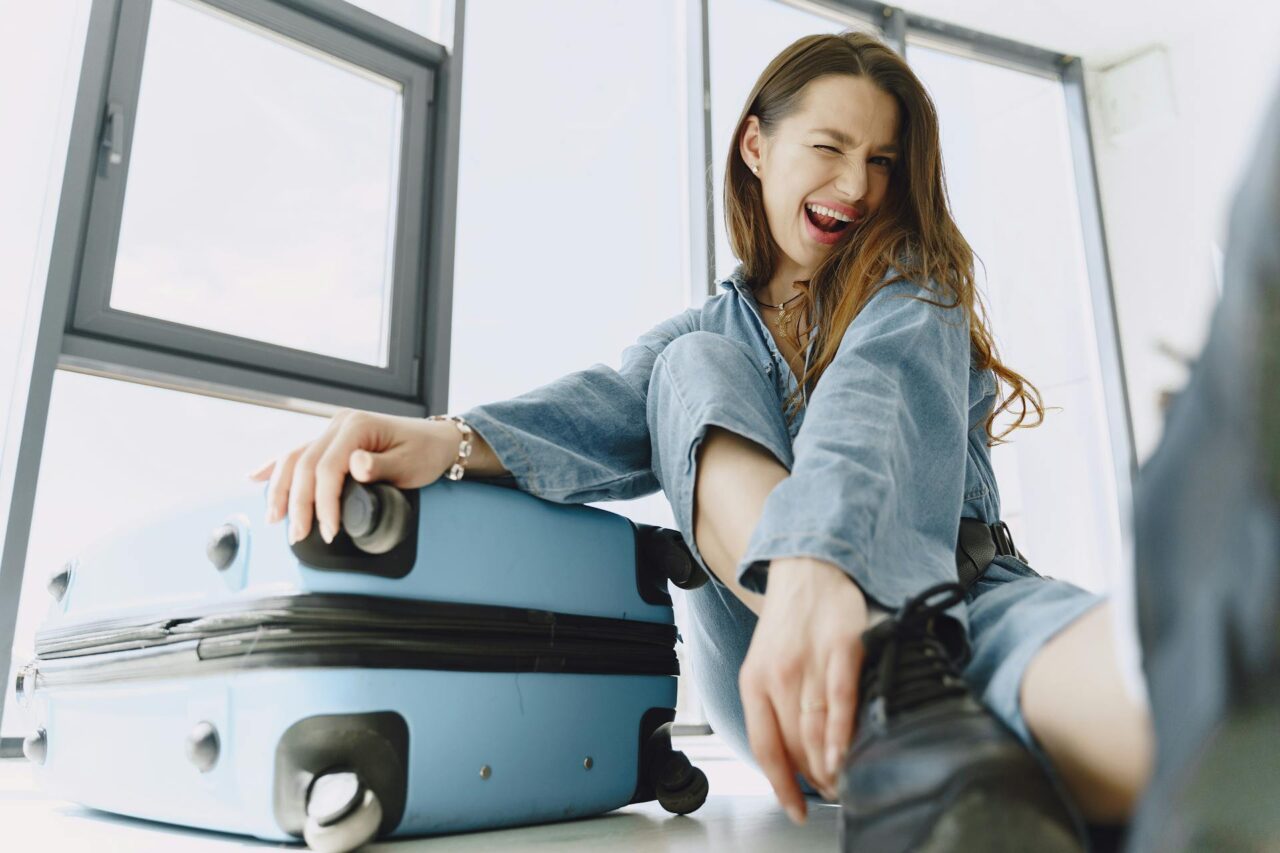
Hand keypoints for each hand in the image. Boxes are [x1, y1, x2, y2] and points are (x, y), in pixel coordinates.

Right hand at [247, 410, 457, 543]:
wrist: (438, 440)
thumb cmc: (426, 452)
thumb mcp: (410, 463)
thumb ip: (381, 467)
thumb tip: (355, 467)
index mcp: (357, 426)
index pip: (327, 468)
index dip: (323, 502)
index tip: (328, 529)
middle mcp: (340, 424)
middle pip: (304, 464)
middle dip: (298, 503)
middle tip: (298, 534)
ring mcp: (333, 430)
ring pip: (294, 458)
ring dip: (280, 489)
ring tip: (274, 518)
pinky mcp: (332, 440)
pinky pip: (297, 452)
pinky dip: (275, 467)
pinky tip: (256, 478)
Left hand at [738, 557, 867, 822]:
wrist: (809, 568)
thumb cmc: (790, 622)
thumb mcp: (765, 663)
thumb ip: (774, 706)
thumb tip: (792, 758)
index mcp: (754, 681)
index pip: (764, 746)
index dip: (780, 785)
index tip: (795, 810)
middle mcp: (777, 674)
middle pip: (793, 744)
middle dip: (812, 779)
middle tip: (831, 796)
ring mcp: (809, 661)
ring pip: (815, 729)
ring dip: (828, 766)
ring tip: (842, 785)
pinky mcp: (842, 648)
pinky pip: (841, 700)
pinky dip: (841, 733)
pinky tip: (843, 756)